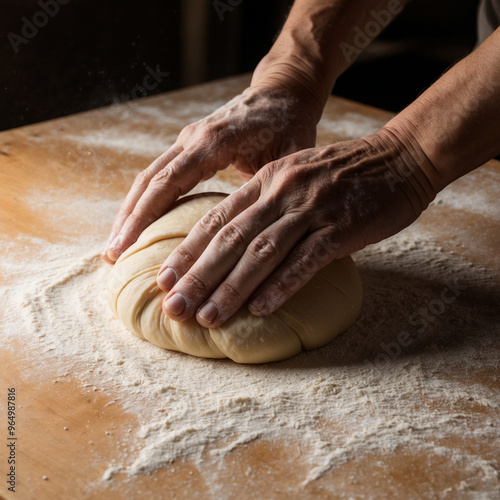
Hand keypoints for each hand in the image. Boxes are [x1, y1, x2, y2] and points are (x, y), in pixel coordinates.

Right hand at [101, 85, 317, 263]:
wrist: (282, 93)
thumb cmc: (289, 125)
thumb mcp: (287, 158)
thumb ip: (267, 190)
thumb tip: (251, 234)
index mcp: (213, 142)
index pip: (167, 183)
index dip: (144, 217)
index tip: (127, 248)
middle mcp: (192, 139)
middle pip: (149, 182)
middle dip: (128, 220)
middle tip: (112, 256)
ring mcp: (188, 141)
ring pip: (148, 178)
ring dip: (130, 212)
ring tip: (116, 246)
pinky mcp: (189, 147)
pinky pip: (160, 175)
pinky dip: (145, 201)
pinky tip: (138, 224)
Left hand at [157, 129, 437, 327]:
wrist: (401, 157)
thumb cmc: (345, 173)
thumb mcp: (295, 175)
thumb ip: (266, 203)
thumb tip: (236, 240)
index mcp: (266, 180)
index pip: (216, 219)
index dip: (187, 251)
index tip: (162, 280)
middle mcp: (282, 192)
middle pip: (229, 239)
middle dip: (197, 276)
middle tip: (172, 308)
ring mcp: (312, 209)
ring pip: (261, 252)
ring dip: (231, 288)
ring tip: (206, 318)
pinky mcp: (342, 227)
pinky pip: (306, 260)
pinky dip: (281, 285)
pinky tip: (261, 309)